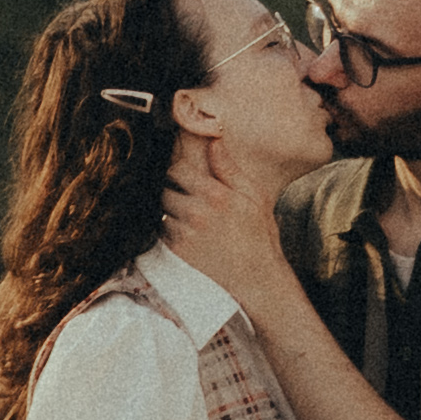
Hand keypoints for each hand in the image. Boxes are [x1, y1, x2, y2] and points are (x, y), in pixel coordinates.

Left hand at [155, 151, 286, 292]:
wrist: (257, 278)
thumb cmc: (259, 235)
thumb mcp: (255, 196)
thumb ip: (230, 169)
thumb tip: (213, 141)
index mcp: (216, 194)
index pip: (176, 169)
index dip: (178, 170)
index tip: (184, 174)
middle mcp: (197, 212)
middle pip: (163, 188)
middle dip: (171, 188)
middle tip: (183, 193)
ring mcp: (185, 233)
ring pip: (161, 209)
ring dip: (168, 208)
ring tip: (185, 212)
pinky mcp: (178, 250)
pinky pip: (161, 230)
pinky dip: (168, 227)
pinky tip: (186, 230)